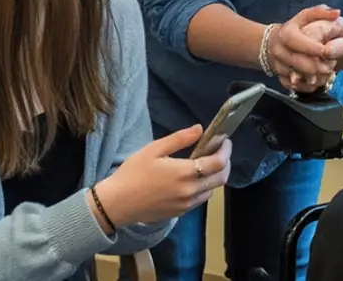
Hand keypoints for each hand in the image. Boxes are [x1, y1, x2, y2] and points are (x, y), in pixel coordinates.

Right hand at [93, 125, 231, 225]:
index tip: (224, 141)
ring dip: (215, 177)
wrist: (117, 203)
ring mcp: (186, 204)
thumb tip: (199, 129)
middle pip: (221, 178)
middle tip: (220, 152)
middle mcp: (190, 191)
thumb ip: (179, 139)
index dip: (225, 150)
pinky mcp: (180, 213)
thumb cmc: (133, 173)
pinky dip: (204, 188)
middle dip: (225, 163)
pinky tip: (194, 179)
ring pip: (212, 190)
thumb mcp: (153, 149)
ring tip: (207, 164)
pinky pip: (200, 199)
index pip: (218, 163)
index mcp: (184, 173)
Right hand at [270, 6, 340, 91]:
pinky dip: (306, 87)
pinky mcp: (280, 78)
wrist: (271, 43)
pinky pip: (293, 87)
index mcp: (286, 33)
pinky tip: (317, 82)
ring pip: (294, 77)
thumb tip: (336, 13)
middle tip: (330, 68)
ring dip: (312, 78)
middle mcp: (279, 50)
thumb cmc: (294, 29)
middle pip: (296, 62)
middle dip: (315, 66)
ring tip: (326, 75)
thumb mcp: (306, 16)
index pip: (296, 41)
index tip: (326, 51)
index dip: (312, 47)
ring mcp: (278, 66)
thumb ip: (321, 13)